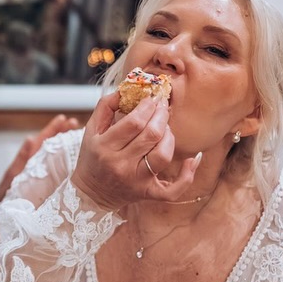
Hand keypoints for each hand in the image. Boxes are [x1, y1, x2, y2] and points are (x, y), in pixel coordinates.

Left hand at [0, 114, 80, 201]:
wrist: (7, 207)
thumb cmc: (8, 191)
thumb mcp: (12, 174)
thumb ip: (21, 159)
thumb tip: (30, 139)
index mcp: (30, 158)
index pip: (43, 140)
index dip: (53, 129)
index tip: (63, 119)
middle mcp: (39, 162)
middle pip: (53, 143)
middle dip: (63, 132)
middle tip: (75, 123)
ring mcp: (45, 171)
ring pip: (58, 154)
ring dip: (68, 144)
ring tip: (80, 134)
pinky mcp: (51, 182)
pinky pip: (61, 169)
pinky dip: (70, 161)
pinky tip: (82, 156)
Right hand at [70, 92, 200, 210]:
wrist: (91, 194)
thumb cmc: (93, 158)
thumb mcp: (91, 130)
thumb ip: (106, 106)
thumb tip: (126, 88)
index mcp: (105, 147)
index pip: (134, 122)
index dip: (148, 106)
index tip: (152, 97)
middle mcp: (121, 165)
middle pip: (151, 135)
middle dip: (161, 115)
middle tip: (162, 107)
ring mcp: (136, 181)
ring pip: (163, 155)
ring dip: (170, 136)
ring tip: (165, 129)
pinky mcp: (148, 193)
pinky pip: (174, 189)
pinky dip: (187, 175)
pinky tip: (191, 159)